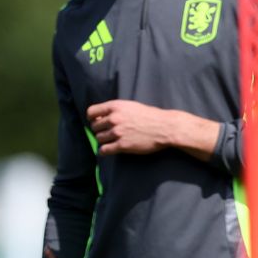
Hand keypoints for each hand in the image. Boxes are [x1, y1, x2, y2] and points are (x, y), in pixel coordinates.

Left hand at [88, 100, 215, 156]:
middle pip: (95, 127)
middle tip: (107, 133)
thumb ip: (116, 110)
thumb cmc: (151, 116)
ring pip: (99, 138)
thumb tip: (102, 117)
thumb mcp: (132, 106)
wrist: (165, 127)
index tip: (97, 122)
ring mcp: (117, 132)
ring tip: (111, 141)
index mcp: (115, 106)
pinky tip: (109, 150)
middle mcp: (114, 119)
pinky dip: (104, 151)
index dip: (92, 118)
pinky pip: (104, 150)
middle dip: (100, 130)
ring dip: (103, 141)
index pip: (91, 112)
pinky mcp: (122, 145)